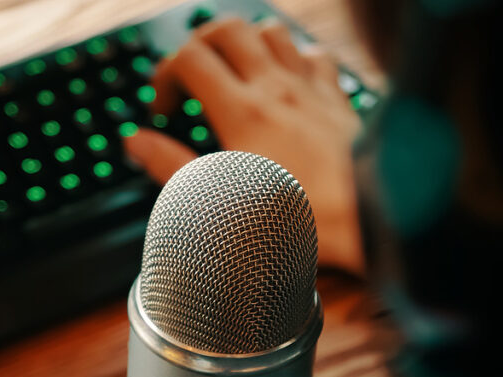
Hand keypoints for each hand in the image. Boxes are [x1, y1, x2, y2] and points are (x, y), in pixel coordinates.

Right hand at [123, 18, 364, 274]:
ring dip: (244, 42)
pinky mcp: (337, 98)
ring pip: (272, 32)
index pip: (189, 58)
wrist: (365, 222)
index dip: (165, 74)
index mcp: (242, 111)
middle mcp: (277, 88)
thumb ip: (172, 166)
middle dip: (199, 43)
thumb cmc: (298, 217)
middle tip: (191, 75)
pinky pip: (314, 54)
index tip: (165, 108)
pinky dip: (293, 56)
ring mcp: (311, 89)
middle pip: (227, 29)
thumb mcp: (221, 198)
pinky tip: (287, 78)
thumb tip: (137, 142)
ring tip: (234, 70)